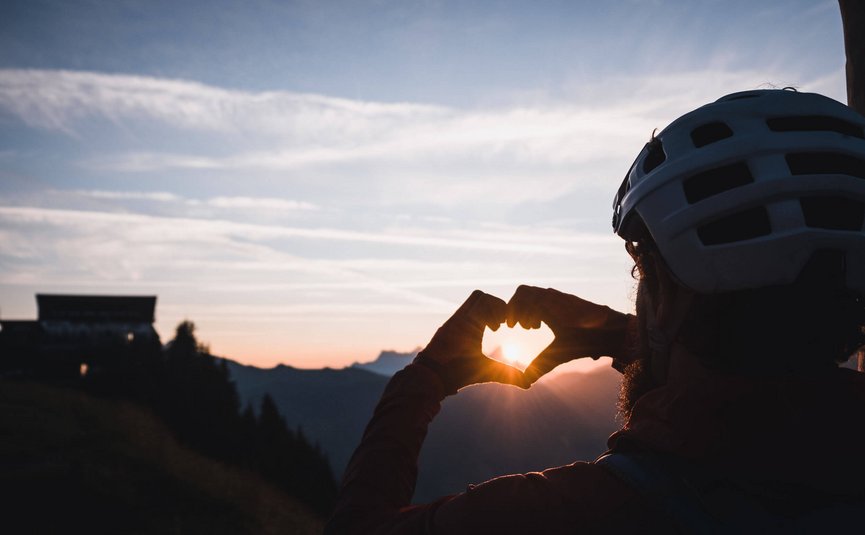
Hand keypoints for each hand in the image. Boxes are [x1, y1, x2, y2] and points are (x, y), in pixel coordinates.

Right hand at [414, 290, 526, 393]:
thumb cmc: (460, 373)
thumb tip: (528, 384)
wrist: (438, 376)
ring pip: (482, 296)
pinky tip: (493, 328)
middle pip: (488, 298)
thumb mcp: (490, 370)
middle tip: (509, 325)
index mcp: (476, 326)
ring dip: (496, 307)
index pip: (491, 306)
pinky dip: (489, 308)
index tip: (512, 328)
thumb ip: (507, 374)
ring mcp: (462, 316)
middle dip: (502, 307)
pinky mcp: (458, 317)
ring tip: (499, 326)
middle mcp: (468, 318)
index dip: (505, 312)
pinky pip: (477, 299)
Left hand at [506, 285, 630, 383]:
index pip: (519, 301)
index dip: (509, 312)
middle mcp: (547, 301)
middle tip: (510, 327)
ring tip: (527, 328)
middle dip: (510, 308)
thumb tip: (525, 382)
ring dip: (520, 309)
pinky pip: (538, 297)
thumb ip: (539, 365)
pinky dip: (531, 310)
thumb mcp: (555, 356)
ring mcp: (554, 298)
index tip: (507, 329)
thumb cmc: (582, 343)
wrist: (606, 336)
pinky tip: (538, 327)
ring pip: (525, 291)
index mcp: (543, 310)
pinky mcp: (562, 299)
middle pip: (520, 292)